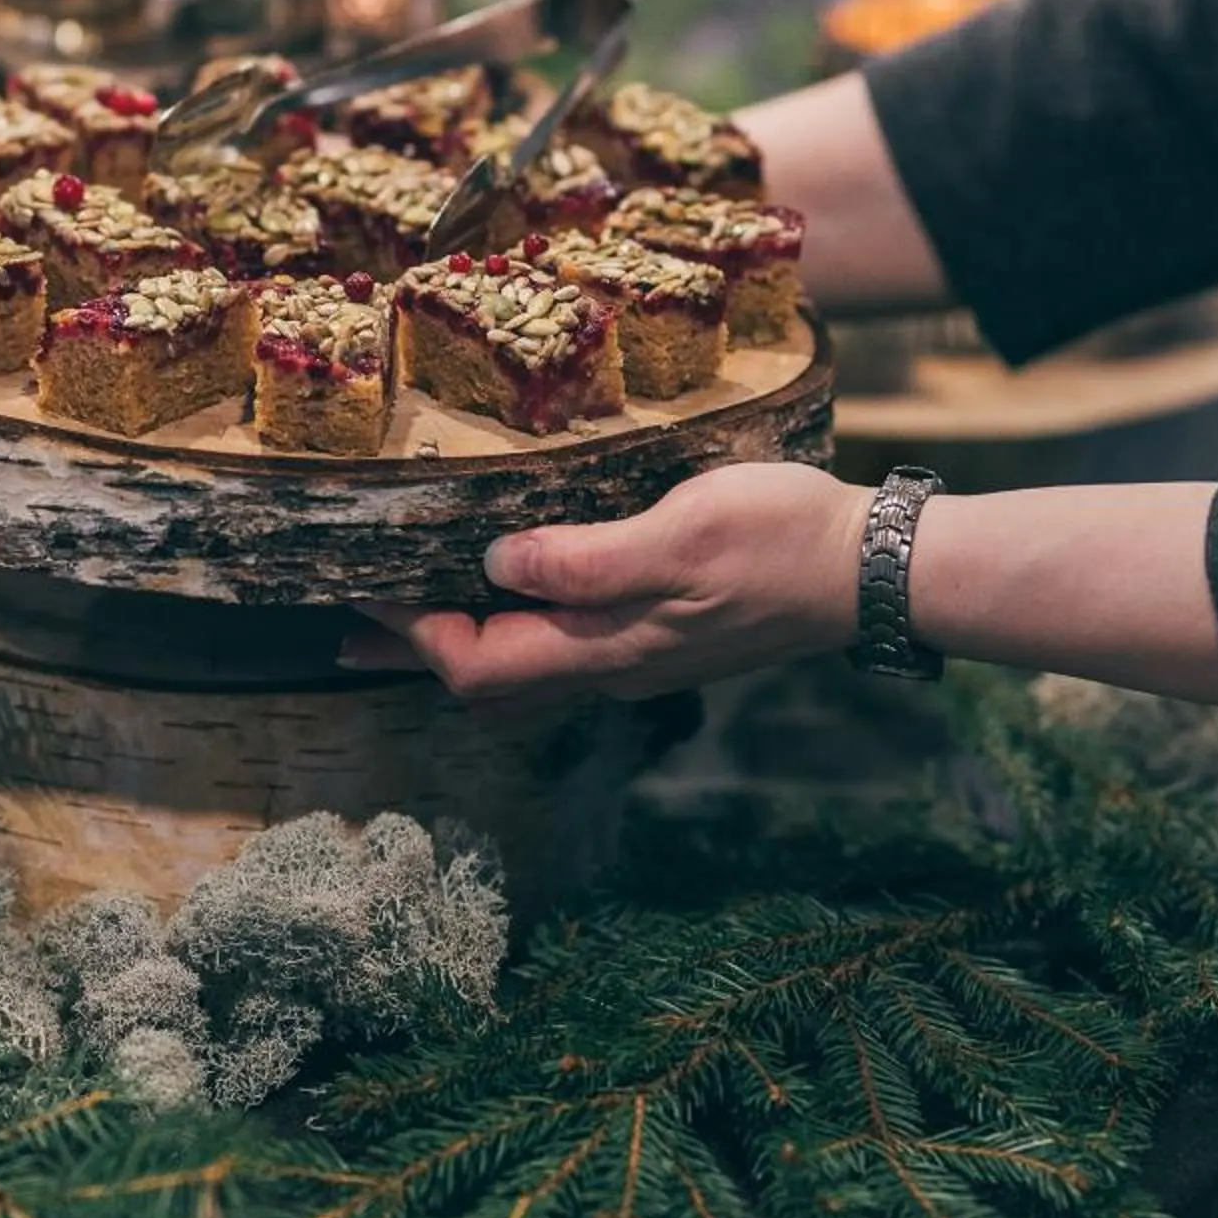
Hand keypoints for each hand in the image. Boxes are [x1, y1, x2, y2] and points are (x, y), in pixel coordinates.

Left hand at [346, 462, 871, 702]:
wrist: (868, 568)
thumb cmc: (777, 540)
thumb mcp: (679, 534)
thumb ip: (588, 560)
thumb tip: (499, 564)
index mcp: (607, 647)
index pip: (481, 666)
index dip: (414, 636)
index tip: (364, 595)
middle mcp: (613, 667)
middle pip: (491, 683)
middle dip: (415, 657)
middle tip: (349, 635)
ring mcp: (640, 657)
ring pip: (526, 674)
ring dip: (457, 652)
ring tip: (405, 627)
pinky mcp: (662, 635)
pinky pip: (562, 653)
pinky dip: (509, 635)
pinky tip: (507, 605)